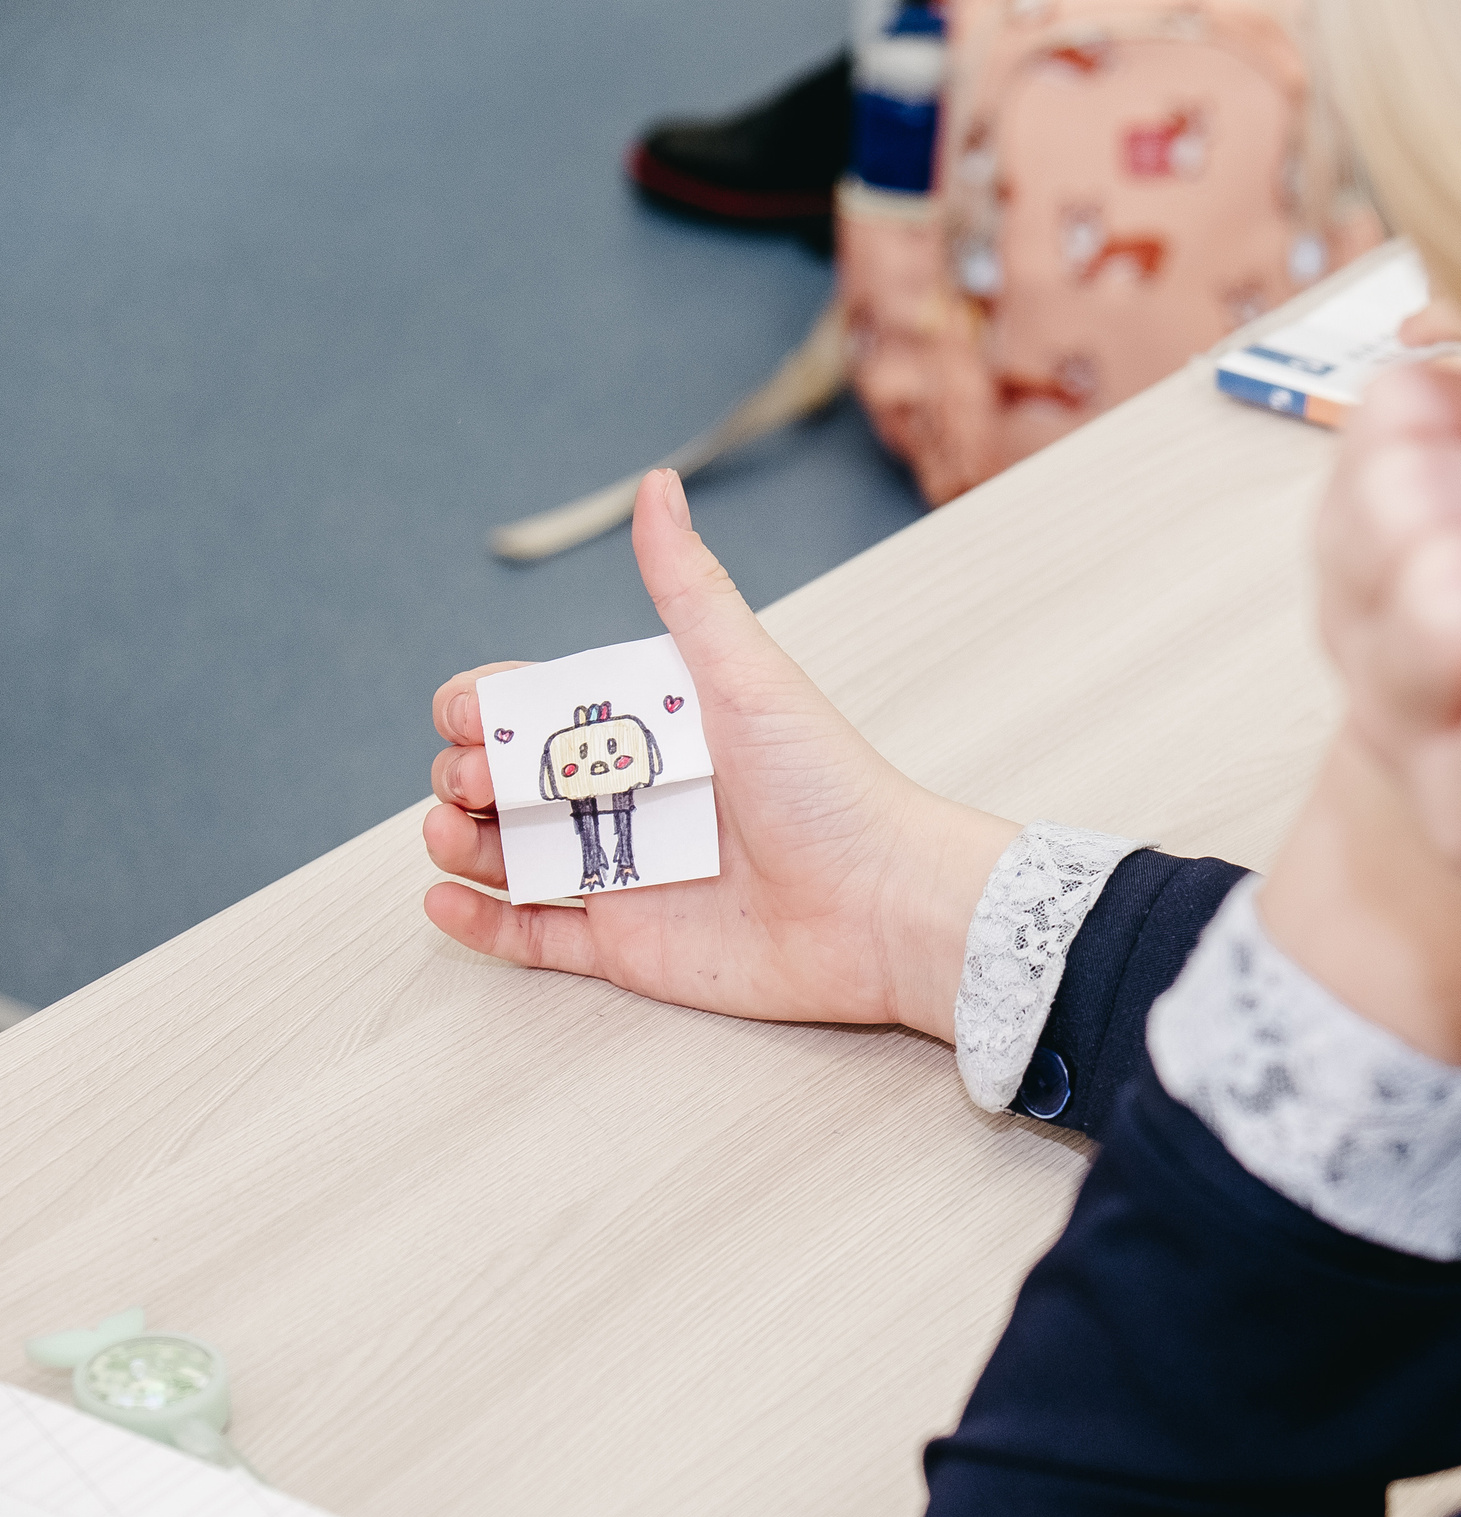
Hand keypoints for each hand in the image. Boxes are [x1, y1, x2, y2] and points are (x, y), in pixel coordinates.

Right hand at [422, 469, 1017, 1038]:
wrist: (882, 906)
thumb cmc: (830, 787)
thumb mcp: (747, 676)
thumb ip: (690, 589)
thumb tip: (657, 486)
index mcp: (652, 729)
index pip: (538, 709)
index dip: (488, 709)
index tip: (476, 716)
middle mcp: (632, 798)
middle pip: (509, 780)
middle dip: (466, 772)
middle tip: (480, 781)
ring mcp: (626, 874)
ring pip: (509, 856)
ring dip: (456, 839)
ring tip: (448, 831)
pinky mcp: (629, 947)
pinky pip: (534, 937)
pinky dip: (478, 921)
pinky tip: (439, 898)